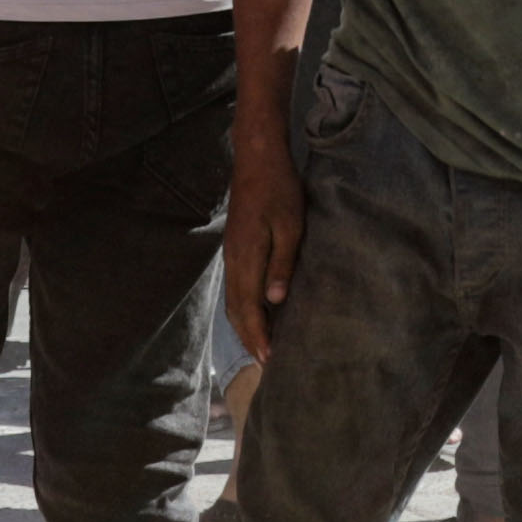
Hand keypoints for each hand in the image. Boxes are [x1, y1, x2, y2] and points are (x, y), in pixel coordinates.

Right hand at [224, 127, 305, 358]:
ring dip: (245, 325)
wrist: (256, 158)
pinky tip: (258, 312)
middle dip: (250, 338)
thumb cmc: (279, 190)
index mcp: (246, 258)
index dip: (259, 337)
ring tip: (261, 344)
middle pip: (236, 311)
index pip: (249, 309)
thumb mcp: (290, 226)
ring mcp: (231, 254)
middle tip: (266, 363)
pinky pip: (235, 287)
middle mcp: (233, 261)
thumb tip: (275, 301)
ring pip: (233, 301)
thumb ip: (282, 264)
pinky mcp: (234, 247)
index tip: (269, 361)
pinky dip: (244, 308)